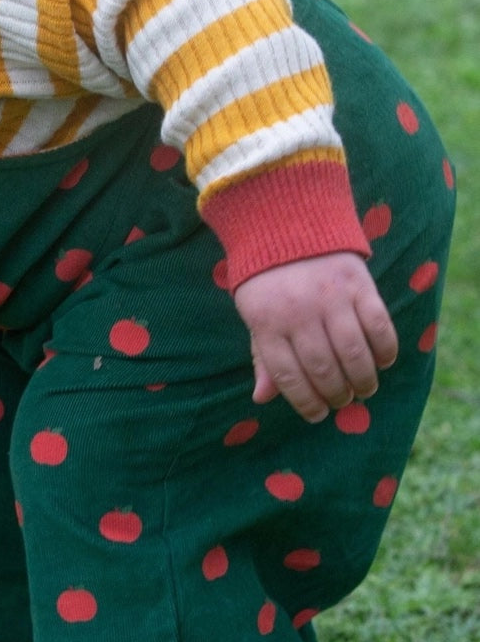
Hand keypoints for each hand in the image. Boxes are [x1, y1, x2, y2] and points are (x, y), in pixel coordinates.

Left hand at [233, 252, 397, 422]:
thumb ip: (263, 357)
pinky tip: (382, 362)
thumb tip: (262, 398)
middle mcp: (298, 312)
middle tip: (342, 401)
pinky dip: (384, 351)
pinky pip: (378, 327)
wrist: (287, 226)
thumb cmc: (268, 282)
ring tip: (364, 389)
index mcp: (266, 322)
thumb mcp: (256, 316)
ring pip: (353, 354)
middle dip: (335, 394)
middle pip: (322, 369)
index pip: (287, 376)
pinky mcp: (358, 285)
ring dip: (363, 380)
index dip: (305, 402)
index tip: (317, 415)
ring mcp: (330, 298)